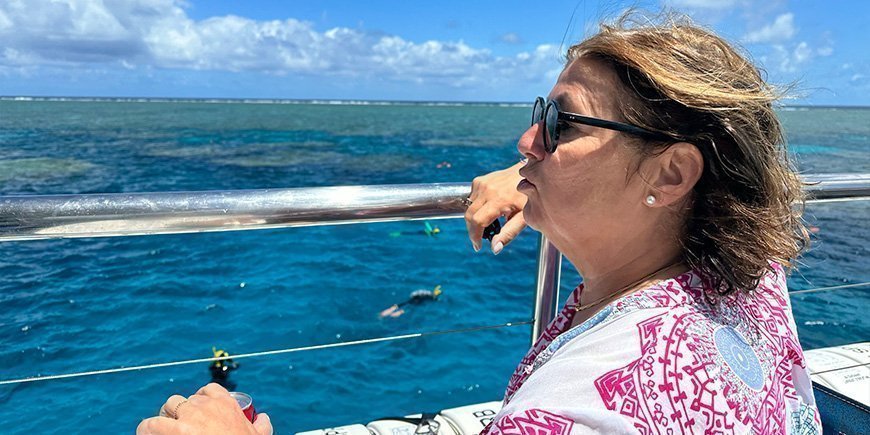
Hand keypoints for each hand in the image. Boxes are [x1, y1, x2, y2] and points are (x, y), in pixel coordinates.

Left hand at [137, 383, 272, 434]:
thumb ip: (262, 426)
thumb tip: (264, 418)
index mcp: (226, 405)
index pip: (209, 390)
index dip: (202, 399)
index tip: (199, 412)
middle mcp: (205, 407)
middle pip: (185, 400)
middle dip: (180, 412)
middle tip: (178, 428)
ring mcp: (187, 418)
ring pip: (168, 406)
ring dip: (164, 418)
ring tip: (161, 432)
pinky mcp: (171, 431)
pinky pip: (149, 424)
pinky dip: (146, 430)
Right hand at [465, 161, 527, 253]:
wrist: (528, 174)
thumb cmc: (529, 197)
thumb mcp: (524, 218)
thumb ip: (509, 233)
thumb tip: (494, 249)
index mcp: (499, 200)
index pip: (477, 221)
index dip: (475, 237)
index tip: (478, 246)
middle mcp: (487, 190)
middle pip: (469, 216)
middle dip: (472, 231)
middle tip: (479, 239)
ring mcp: (482, 183)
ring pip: (468, 208)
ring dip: (474, 219)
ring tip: (487, 224)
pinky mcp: (479, 181)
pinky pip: (471, 199)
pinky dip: (475, 208)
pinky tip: (488, 209)